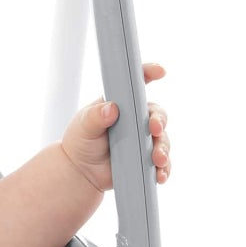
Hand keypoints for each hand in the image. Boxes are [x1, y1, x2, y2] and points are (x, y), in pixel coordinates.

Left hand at [60, 63, 169, 192]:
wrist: (81, 172)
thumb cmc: (81, 142)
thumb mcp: (83, 127)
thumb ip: (95, 116)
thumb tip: (111, 108)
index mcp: (121, 104)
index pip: (137, 85)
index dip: (149, 74)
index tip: (159, 71)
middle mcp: (137, 120)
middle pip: (157, 114)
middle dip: (160, 121)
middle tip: (154, 129)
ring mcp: (144, 140)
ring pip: (162, 140)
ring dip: (164, 148)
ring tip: (158, 159)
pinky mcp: (147, 159)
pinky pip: (162, 163)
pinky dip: (164, 169)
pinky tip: (160, 175)